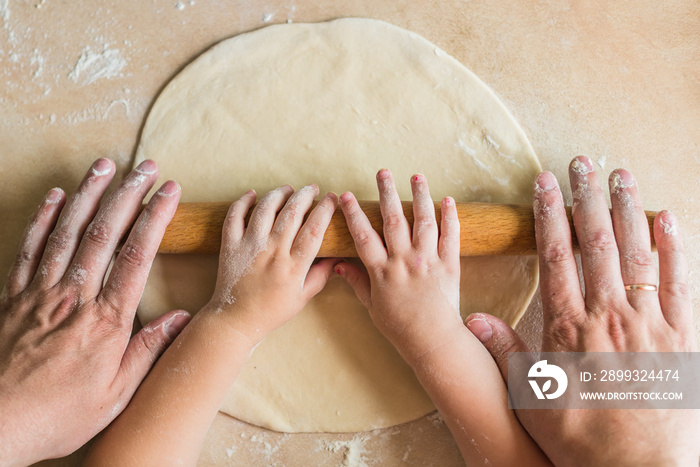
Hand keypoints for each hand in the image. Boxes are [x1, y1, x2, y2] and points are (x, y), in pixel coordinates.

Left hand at [0, 159, 190, 464]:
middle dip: (127, 194)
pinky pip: (29, 248)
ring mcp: (40, 293)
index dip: (154, 217)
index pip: (136, 256)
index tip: (169, 191)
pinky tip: (54, 196)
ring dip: (87, 194)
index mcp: (106, 320)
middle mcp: (74, 297)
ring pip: (67, 231)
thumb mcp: (116, 394)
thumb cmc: (58, 413)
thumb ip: (148, 350)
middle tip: (144, 167)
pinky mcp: (14, 296)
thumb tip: (180, 318)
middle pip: (104, 233)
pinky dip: (43, 218)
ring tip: (104, 165)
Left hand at [201, 184, 339, 343]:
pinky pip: (235, 216)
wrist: (235, 320)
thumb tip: (336, 256)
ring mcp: (249, 247)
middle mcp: (272, 252)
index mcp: (293, 266)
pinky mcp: (230, 246)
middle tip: (312, 189)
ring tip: (288, 189)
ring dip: (279, 194)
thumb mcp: (303, 297)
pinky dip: (243, 202)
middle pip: (292, 213)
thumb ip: (321, 275)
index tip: (331, 199)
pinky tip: (253, 194)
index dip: (325, 210)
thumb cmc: (271, 311)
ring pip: (266, 209)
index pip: (314, 229)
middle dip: (305, 195)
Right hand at [336, 170, 461, 363]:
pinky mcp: (449, 265)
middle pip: (393, 220)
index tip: (346, 195)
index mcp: (382, 271)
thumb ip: (357, 282)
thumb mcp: (372, 306)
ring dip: (419, 196)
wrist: (433, 341)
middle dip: (387, 193)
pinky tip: (447, 200)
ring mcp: (428, 261)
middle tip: (382, 172)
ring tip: (416, 176)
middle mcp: (404, 261)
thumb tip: (339, 264)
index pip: (363, 235)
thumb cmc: (400, 326)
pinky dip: (450, 217)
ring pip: (423, 221)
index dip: (353, 213)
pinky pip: (451, 236)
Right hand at [465, 156, 698, 464]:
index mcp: (570, 327)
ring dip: (627, 210)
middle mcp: (609, 315)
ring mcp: (650, 323)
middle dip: (586, 198)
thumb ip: (508, 353)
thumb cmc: (584, 438)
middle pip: (596, 244)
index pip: (557, 257)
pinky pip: (680, 283)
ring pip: (637, 254)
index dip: (549, 215)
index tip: (544, 184)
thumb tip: (474, 317)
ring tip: (620, 175)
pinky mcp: (682, 336)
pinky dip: (675, 248)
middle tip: (581, 163)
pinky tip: (668, 218)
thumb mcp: (534, 399)